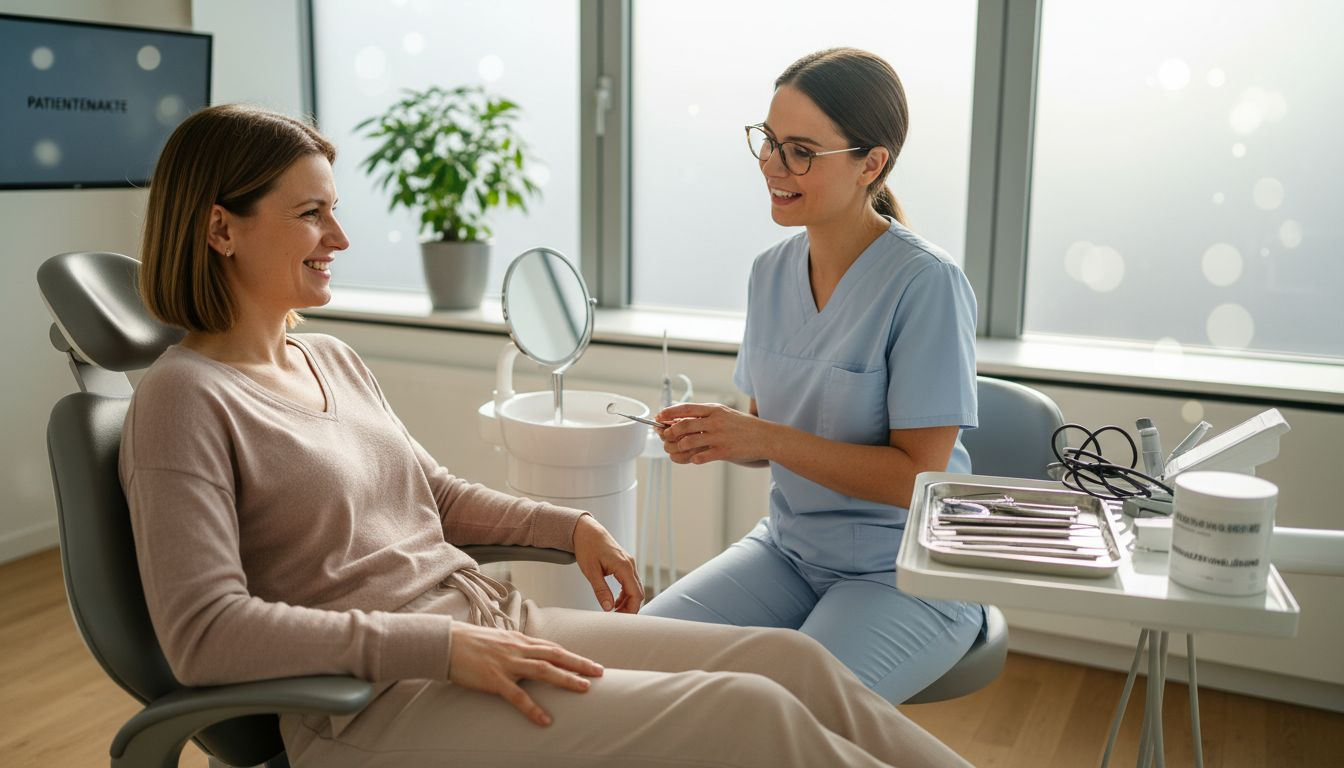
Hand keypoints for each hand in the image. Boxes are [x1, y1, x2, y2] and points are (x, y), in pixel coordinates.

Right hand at [448, 622, 603, 725]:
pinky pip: (518, 696)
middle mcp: (518, 649)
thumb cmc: (472, 642)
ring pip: (543, 670)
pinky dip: (533, 709)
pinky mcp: (495, 679)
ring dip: (566, 679)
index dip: (573, 656)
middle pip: (556, 655)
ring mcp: (508, 664)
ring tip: (584, 689)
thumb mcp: (500, 639)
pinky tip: (545, 720)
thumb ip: (517, 646)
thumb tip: (533, 653)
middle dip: (579, 664)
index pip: (553, 648)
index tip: (590, 664)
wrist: (447, 642)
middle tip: (599, 673)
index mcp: (520, 640)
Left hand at [572, 515, 643, 612]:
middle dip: (630, 608)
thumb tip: (608, 608)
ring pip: (635, 588)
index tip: (620, 620)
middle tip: (616, 619)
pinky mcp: (624, 564)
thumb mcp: (591, 571)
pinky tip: (614, 601)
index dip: (631, 610)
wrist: (586, 530)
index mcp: (624, 566)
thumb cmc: (587, 547)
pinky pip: (630, 582)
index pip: (636, 594)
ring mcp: (628, 564)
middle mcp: (630, 565)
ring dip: (627, 601)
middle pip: (638, 592)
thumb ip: (601, 590)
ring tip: (614, 611)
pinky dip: (625, 594)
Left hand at [655, 402, 774, 464]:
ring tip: (675, 451)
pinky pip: (700, 457)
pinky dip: (692, 458)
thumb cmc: (744, 426)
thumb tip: (683, 419)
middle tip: (664, 437)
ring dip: (677, 448)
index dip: (669, 413)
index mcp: (714, 409)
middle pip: (682, 425)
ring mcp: (718, 436)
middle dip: (669, 432)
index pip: (686, 408)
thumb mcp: (725, 414)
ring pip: (688, 442)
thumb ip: (706, 416)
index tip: (659, 417)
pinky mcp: (723, 451)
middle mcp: (715, 421)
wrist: (766, 438)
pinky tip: (693, 458)